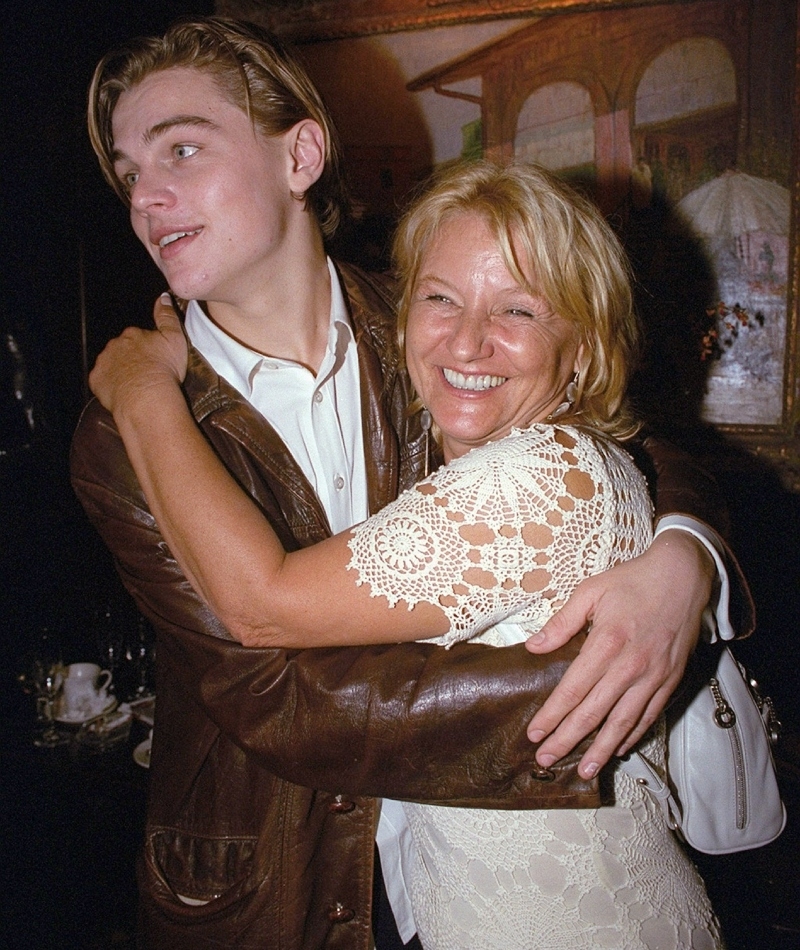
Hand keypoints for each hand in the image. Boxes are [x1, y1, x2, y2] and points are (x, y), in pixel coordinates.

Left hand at [89, 294, 187, 416]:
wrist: (146, 397)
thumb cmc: (164, 369)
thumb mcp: (175, 338)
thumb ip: (168, 316)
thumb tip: (163, 296)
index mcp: (133, 334)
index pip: (138, 337)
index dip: (147, 348)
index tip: (156, 358)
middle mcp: (115, 345)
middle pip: (123, 350)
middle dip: (132, 358)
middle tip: (147, 372)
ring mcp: (104, 363)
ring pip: (112, 364)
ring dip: (121, 371)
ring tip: (136, 385)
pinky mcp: (97, 380)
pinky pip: (102, 381)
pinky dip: (110, 385)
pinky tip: (123, 392)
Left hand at [525, 530, 713, 778]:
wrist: (683, 576)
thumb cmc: (632, 581)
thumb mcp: (591, 591)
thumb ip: (562, 622)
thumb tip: (533, 647)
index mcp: (607, 642)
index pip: (573, 689)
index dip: (552, 715)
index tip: (534, 733)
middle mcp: (631, 665)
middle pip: (594, 712)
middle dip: (568, 739)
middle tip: (546, 760)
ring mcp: (653, 676)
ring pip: (623, 722)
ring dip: (601, 749)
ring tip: (583, 770)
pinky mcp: (670, 680)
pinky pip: (649, 715)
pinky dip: (633, 735)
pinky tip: (618, 749)